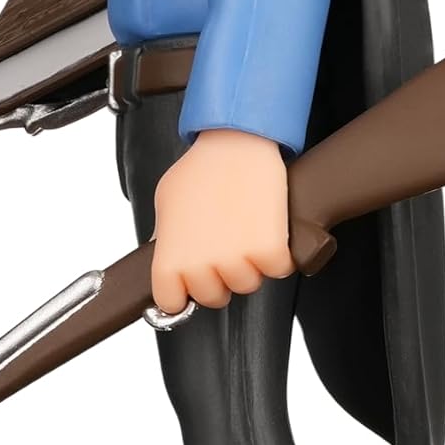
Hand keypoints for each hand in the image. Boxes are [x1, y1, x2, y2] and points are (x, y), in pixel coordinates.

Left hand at [151, 128, 294, 313]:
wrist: (236, 142)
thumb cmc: (202, 167)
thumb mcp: (166, 203)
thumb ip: (165, 239)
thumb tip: (168, 260)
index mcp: (170, 258)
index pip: (171, 303)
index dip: (183, 291)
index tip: (190, 281)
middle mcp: (201, 266)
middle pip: (214, 298)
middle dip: (221, 276)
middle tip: (225, 244)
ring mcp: (236, 261)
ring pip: (248, 285)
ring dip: (251, 264)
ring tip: (246, 229)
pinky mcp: (269, 251)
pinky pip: (279, 270)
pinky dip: (279, 254)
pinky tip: (268, 229)